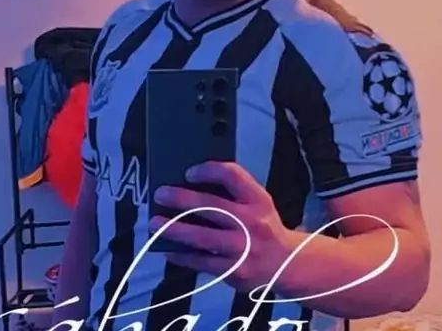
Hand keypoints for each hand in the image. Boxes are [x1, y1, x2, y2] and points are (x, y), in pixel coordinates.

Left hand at [149, 162, 290, 292]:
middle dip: (181, 199)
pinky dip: (181, 255)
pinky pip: (201, 262)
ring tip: (154, 223)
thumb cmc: (263, 225)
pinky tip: (166, 249)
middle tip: (160, 193)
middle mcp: (251, 222)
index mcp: (258, 199)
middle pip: (211, 206)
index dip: (208, 170)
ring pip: (202, 238)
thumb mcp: (258, 202)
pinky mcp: (234, 272)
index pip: (232, 176)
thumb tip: (192, 184)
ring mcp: (242, 248)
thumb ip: (234, 192)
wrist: (286, 263)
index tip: (188, 172)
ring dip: (174, 229)